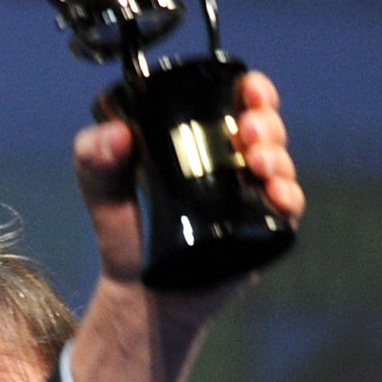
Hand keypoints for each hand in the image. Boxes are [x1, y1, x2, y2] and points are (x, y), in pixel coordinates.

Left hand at [70, 70, 305, 381]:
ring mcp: (251, 198)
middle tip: (247, 130)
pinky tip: (275, 193)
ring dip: (277, 155)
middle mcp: (234, 164)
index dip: (253, 90)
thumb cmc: (124, 233)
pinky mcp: (261, 232)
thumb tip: (116, 135)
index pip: (239, 103)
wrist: (138, 292)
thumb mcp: (100, 189)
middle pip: (266, 129)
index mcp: (203, 142)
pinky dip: (289, 196)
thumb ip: (93, 156)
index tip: (248, 89)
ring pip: (280, 164)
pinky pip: (289, 209)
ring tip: (257, 162)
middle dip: (266, 121)